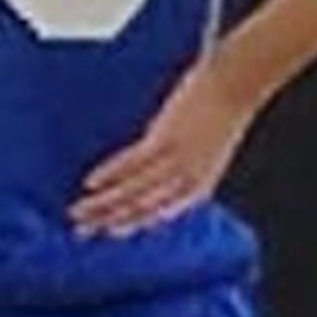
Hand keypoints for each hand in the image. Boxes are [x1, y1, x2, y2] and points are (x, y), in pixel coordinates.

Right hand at [72, 61, 257, 237]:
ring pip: (134, 191)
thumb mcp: (209, 147)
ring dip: (103, 204)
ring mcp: (177, 160)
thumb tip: (161, 168)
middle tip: (82, 232)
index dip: (133, 224)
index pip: (161, 213)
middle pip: (142, 208)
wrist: (238, 85)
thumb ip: (187, 164)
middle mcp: (188, 178)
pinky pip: (133, 162)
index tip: (109, 232)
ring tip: (78, 213)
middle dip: (109, 221)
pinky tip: (91, 183)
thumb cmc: (224, 109)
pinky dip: (110, 173)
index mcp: (201, 183)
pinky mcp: (166, 138)